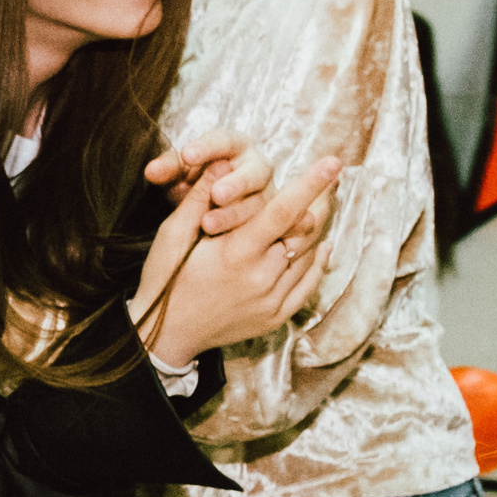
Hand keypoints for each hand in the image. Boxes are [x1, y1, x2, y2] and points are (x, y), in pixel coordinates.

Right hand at [135, 154, 339, 368]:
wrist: (164, 335)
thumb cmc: (165, 279)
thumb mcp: (172, 234)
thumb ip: (200, 198)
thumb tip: (221, 161)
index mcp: (235, 253)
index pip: (282, 211)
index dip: (310, 185)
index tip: (332, 163)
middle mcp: (260, 278)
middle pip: (304, 231)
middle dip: (320, 202)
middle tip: (332, 182)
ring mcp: (271, 301)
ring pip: (308, 256)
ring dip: (317, 230)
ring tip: (324, 206)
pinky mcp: (276, 317)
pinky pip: (308, 285)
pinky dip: (317, 263)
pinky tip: (319, 246)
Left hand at [145, 128, 284, 238]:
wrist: (210, 212)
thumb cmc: (194, 184)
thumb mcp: (179, 174)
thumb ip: (167, 170)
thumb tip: (150, 172)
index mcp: (235, 146)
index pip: (224, 140)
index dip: (207, 147)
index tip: (187, 155)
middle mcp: (257, 167)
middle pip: (255, 171)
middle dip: (236, 183)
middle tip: (216, 194)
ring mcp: (267, 195)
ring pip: (259, 203)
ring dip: (235, 214)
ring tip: (208, 224)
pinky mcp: (270, 221)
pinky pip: (263, 227)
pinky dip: (243, 233)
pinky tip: (224, 242)